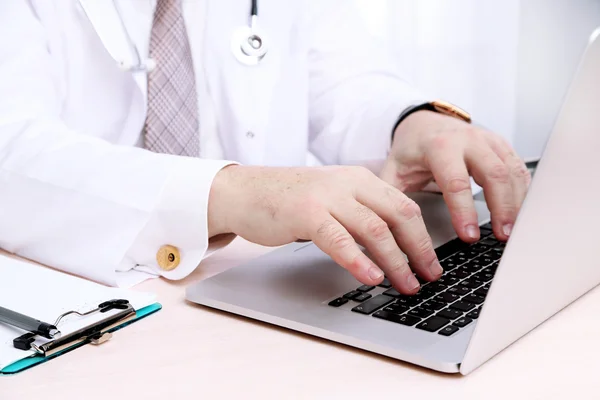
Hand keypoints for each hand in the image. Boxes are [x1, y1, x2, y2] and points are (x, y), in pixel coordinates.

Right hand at [208, 165, 442, 293]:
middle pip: (399, 215)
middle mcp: (348, 183)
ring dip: (395, 261)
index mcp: (360, 179)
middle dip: (418, 250)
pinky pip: (339, 239)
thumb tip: (390, 248)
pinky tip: (371, 277)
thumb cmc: (288, 200)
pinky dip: (358, 260)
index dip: (423, 237)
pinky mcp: (306, 213)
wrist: (245, 191)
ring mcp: (327, 197)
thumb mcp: (332, 199)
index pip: (404, 206)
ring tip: (405, 284)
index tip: (431, 263)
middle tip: (428, 277)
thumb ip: (359, 215)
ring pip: (375, 229)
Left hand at [380, 110, 530, 242]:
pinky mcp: (500, 145)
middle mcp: (468, 140)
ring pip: (511, 171)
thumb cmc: (410, 149)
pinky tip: (521, 211)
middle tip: (502, 236)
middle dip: (501, 208)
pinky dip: (523, 191)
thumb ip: (391, 198)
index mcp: (439, 146)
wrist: (422, 122)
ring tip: (512, 230)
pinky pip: (518, 168)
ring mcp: (488, 141)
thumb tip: (390, 228)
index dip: (464, 211)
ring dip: (516, 203)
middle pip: (494, 175)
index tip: (469, 235)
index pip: (456, 182)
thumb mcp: (393, 170)